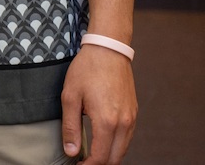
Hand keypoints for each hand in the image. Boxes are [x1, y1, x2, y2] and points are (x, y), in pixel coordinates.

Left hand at [61, 44, 136, 163]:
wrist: (108, 50)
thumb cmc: (87, 70)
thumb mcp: (70, 97)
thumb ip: (71, 127)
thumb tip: (71, 151)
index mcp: (107, 121)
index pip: (101, 157)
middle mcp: (124, 123)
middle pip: (115, 158)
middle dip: (99, 163)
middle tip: (83, 161)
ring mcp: (132, 118)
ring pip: (123, 149)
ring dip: (109, 155)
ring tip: (90, 153)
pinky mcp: (134, 113)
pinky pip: (127, 137)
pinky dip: (116, 144)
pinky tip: (102, 140)